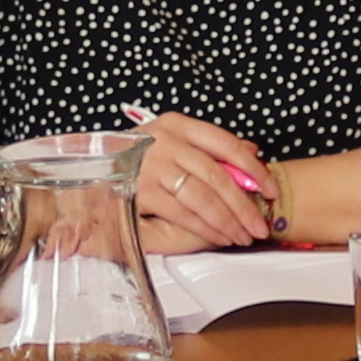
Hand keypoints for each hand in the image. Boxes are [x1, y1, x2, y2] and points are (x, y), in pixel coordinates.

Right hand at [128, 114, 275, 249]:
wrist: (89, 165)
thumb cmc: (138, 153)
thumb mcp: (173, 139)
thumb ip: (210, 146)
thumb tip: (252, 151)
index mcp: (178, 124)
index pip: (226, 143)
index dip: (253, 168)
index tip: (271, 188)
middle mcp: (164, 141)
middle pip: (216, 176)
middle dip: (243, 204)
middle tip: (260, 224)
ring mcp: (150, 167)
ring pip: (202, 198)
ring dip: (227, 221)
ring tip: (243, 235)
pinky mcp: (140, 192)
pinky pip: (182, 214)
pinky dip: (204, 228)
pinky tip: (218, 236)